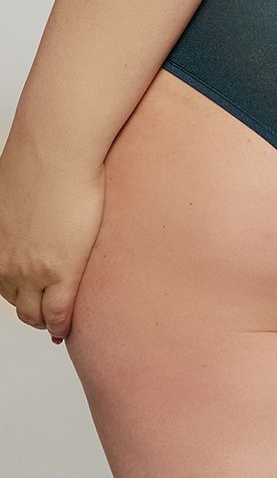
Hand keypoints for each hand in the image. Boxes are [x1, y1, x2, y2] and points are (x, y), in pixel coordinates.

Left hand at [0, 129, 104, 342]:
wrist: (56, 149)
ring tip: (58, 319)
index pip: (0, 281)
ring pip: (34, 312)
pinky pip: (59, 312)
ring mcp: (32, 269)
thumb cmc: (40, 158)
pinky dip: (62, 325)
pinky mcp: (61, 271)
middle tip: (46, 311)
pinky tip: (67, 328)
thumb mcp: (12, 189)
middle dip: (29, 308)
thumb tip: (29, 205)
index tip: (30, 297)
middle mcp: (4, 260)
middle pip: (14, 300)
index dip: (16, 292)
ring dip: (45, 319)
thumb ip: (17, 206)